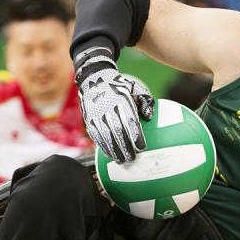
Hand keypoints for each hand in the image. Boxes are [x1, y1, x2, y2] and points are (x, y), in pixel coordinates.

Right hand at [74, 47, 153, 163]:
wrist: (94, 79)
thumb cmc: (119, 86)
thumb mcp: (134, 88)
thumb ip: (144, 101)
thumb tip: (149, 116)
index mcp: (122, 101)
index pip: (130, 121)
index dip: (136, 135)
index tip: (142, 147)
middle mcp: (108, 108)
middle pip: (117, 131)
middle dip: (125, 147)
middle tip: (132, 159)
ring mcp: (97, 114)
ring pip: (105, 136)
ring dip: (114, 150)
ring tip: (121, 161)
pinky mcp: (89, 119)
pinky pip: (96, 135)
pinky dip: (103, 146)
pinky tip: (110, 154)